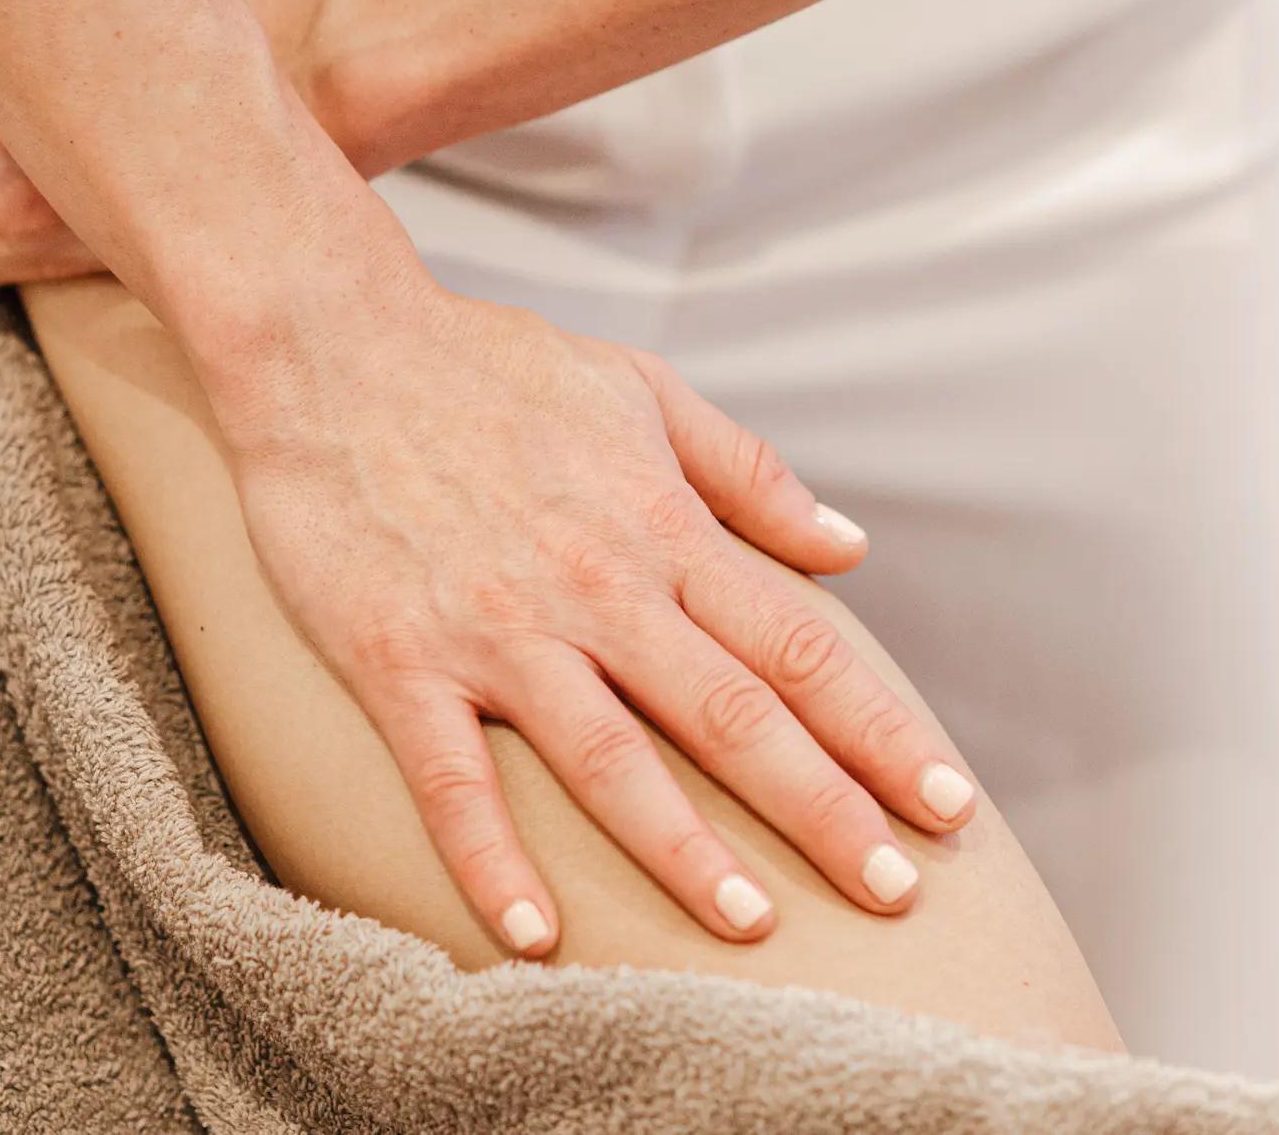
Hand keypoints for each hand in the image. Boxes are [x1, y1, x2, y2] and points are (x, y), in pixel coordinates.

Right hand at [208, 270, 974, 953]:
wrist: (329, 342)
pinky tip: (535, 936)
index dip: (881, 731)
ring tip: (752, 927)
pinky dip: (491, 860)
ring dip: (686, 850)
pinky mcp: (398, 660)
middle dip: (825, 810)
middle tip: (899, 892)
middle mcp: (595, 589)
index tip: (948, 804)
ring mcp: (496, 632)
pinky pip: (450, 779)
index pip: (798, 648)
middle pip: (732, 718)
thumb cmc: (486, 363)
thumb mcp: (638, 390)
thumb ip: (746, 472)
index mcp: (660, 527)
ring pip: (610, 761)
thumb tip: (846, 544)